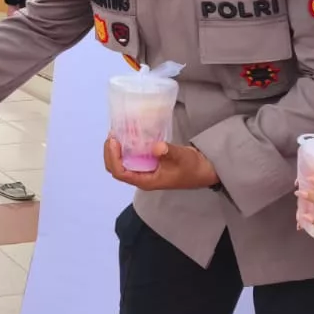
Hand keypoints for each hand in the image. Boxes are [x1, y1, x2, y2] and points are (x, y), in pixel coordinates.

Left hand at [103, 138, 218, 190]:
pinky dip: (125, 147)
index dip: (113, 158)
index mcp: (146, 181)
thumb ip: (169, 152)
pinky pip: (130, 157)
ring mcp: (143, 171)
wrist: (203, 170)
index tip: (114, 141)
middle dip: (110, 153)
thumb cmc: (192, 167)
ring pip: (121, 163)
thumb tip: (156, 147)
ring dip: (115, 150)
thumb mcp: (182, 157)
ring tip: (116, 133)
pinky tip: (127, 135)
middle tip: (112, 135)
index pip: (121, 173)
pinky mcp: (147, 164)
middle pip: (116, 169)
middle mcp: (141, 177)